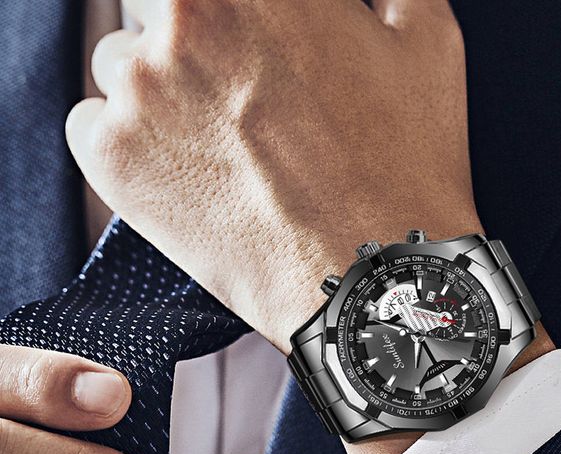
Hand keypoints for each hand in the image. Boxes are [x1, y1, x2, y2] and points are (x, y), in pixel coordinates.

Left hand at [66, 0, 480, 352]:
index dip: (233, 15)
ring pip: (121, 64)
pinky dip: (127, 143)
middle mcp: (185, 14)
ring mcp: (140, 87)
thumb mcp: (425, 40)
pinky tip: (185, 173)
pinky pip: (92, 125)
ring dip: (159, 91)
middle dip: (191, 35)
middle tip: (235, 89)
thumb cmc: (404, 165)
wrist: (370, 275)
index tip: (244, 40)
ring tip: (221, 145)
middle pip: (156, 5)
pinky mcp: (114, 158)